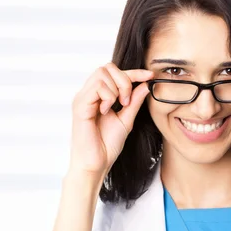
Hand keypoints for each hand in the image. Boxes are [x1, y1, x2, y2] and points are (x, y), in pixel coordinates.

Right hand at [70, 62, 153, 177]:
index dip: (134, 72)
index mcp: (98, 96)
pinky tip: (107, 111)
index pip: (114, 73)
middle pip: (108, 67)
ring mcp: (83, 98)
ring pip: (102, 73)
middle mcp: (88, 94)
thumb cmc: (106, 146)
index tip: (150, 76)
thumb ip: (134, 102)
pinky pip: (97, 87)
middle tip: (127, 102)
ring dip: (117, 89)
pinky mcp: (80, 105)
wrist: (96, 164)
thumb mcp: (126, 120)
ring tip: (117, 107)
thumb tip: (145, 85)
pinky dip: (108, 96)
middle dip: (125, 80)